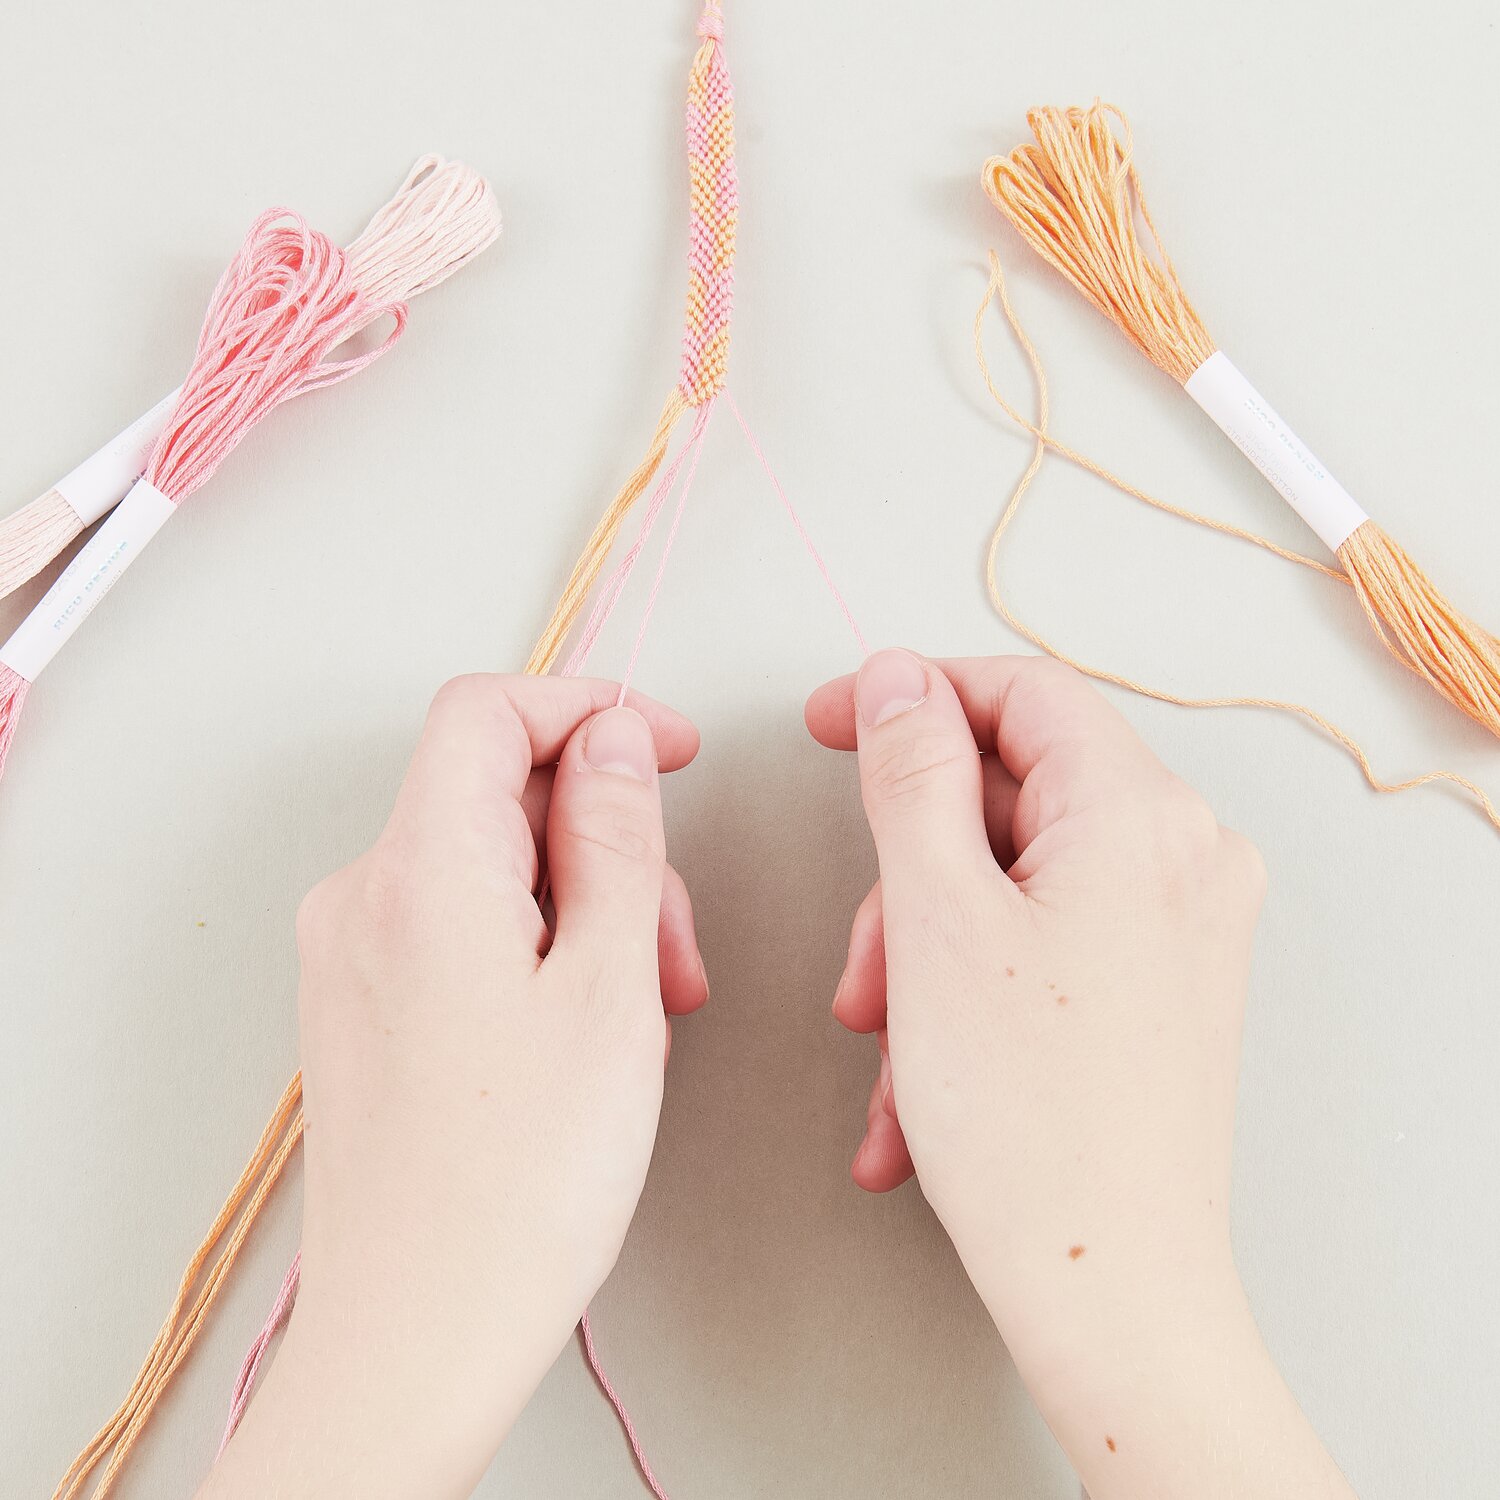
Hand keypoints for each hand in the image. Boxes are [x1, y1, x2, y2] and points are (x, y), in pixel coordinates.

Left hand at [202, 675, 706, 1499]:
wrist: (417, 1332)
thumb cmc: (518, 1184)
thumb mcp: (613, 987)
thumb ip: (618, 838)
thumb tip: (613, 741)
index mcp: (420, 872)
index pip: (488, 709)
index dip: (588, 709)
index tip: (665, 746)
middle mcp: (363, 897)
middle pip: (496, 790)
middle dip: (603, 836)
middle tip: (669, 934)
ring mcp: (352, 952)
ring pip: (487, 861)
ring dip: (581, 899)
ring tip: (640, 1000)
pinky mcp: (362, 1002)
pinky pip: (457, 920)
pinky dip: (535, 940)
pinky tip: (582, 1019)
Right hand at [807, 650, 1353, 1499]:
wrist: (1113, 1294)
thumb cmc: (1032, 1122)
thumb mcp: (935, 918)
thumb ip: (909, 774)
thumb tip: (897, 680)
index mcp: (1142, 817)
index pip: (1020, 692)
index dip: (912, 696)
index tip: (829, 723)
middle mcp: (1184, 859)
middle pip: (1009, 798)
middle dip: (908, 876)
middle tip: (862, 965)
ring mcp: (1182, 928)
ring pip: (1013, 883)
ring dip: (925, 953)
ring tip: (888, 1048)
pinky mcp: (1164, 988)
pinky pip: (1044, 945)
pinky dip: (968, 994)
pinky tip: (918, 1087)